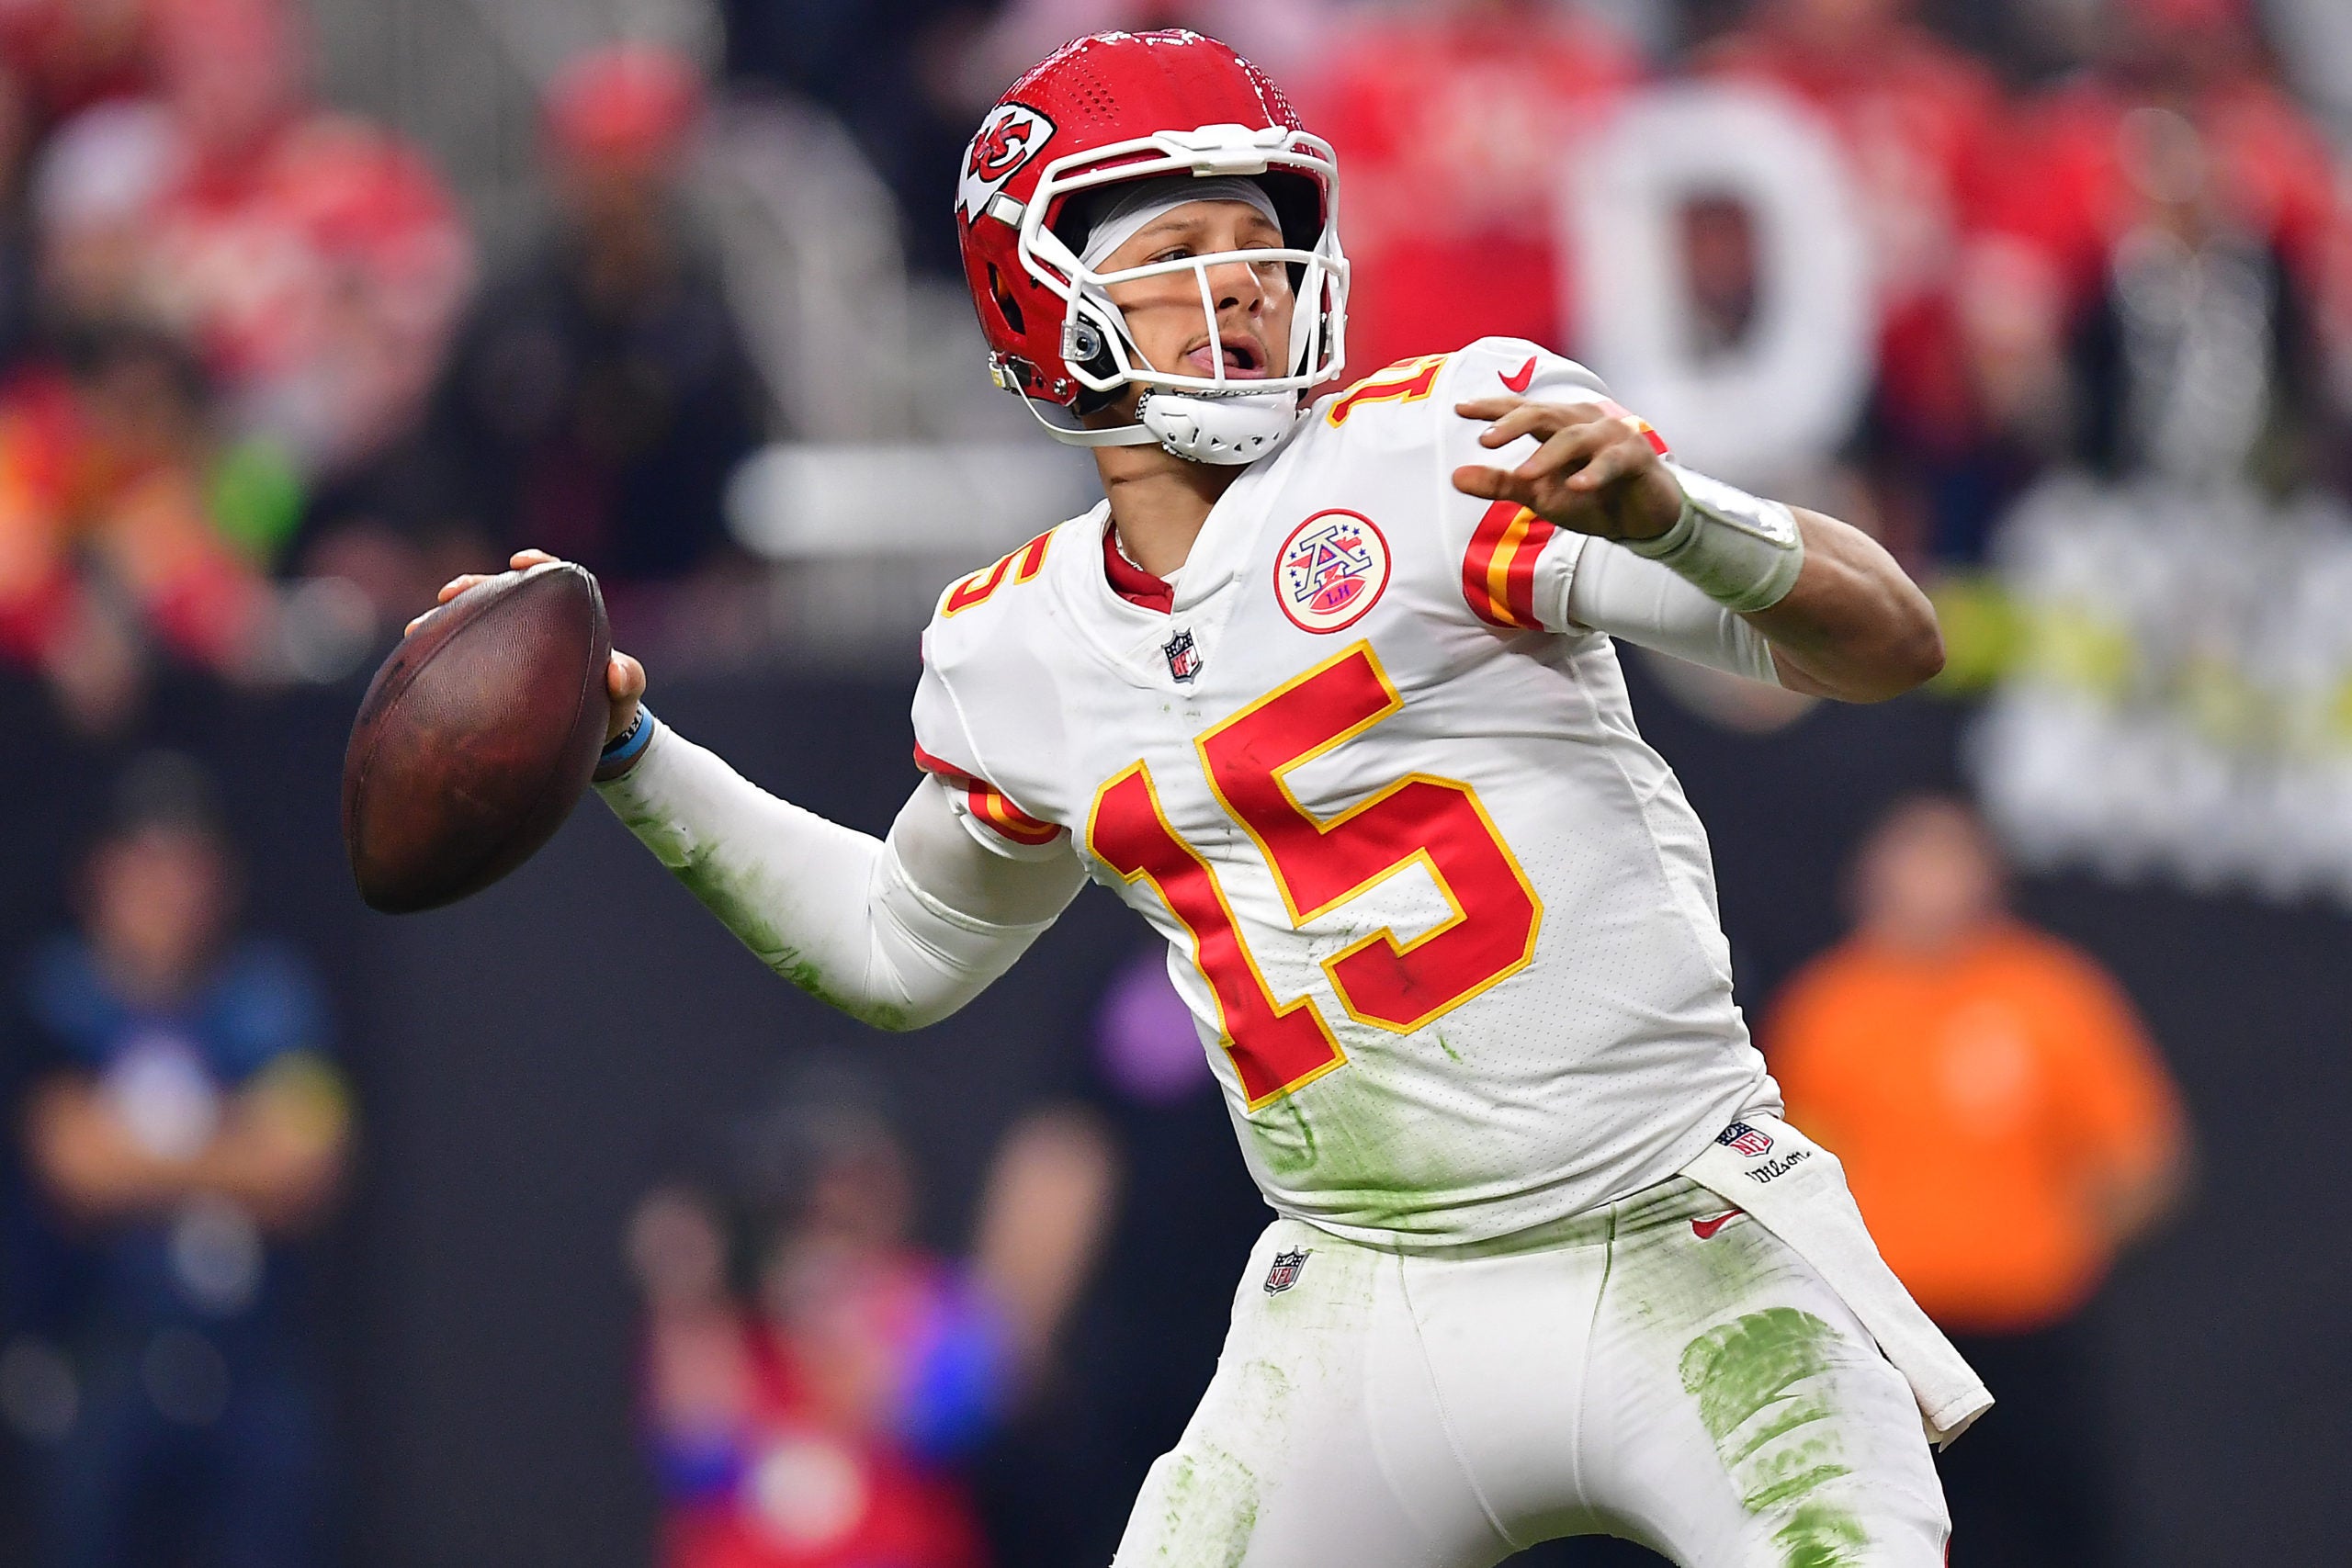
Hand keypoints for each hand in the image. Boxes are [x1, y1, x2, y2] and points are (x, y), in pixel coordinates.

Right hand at [412, 549, 645, 743]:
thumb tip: (617, 669)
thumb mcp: (626, 698)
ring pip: (474, 624)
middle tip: (448, 594)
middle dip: (472, 589)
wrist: (594, 743)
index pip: (551, 581)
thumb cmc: (612, 711)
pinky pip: (461, 657)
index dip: (536, 566)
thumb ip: (630, 681)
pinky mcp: (490, 673)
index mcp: (567, 621)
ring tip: (417, 630)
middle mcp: (534, 628)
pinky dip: (438, 655)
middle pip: (501, 595)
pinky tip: (412, 664)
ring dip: (444, 621)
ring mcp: (509, 649)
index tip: (519, 562)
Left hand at [1449, 397, 1683, 543]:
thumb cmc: (1590, 497)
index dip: (1493, 407)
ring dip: (1549, 455)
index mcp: (1559, 424)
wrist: (1642, 517)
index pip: (1522, 409)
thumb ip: (1500, 483)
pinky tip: (1576, 486)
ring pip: (1575, 437)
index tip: (1460, 409)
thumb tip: (1454, 477)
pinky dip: (1594, 473)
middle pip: (1544, 414)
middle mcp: (1584, 421)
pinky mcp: (1637, 457)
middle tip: (1486, 440)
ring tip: (1524, 474)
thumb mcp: (1538, 493)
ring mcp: (1612, 435)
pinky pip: (1613, 461)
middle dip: (1514, 424)